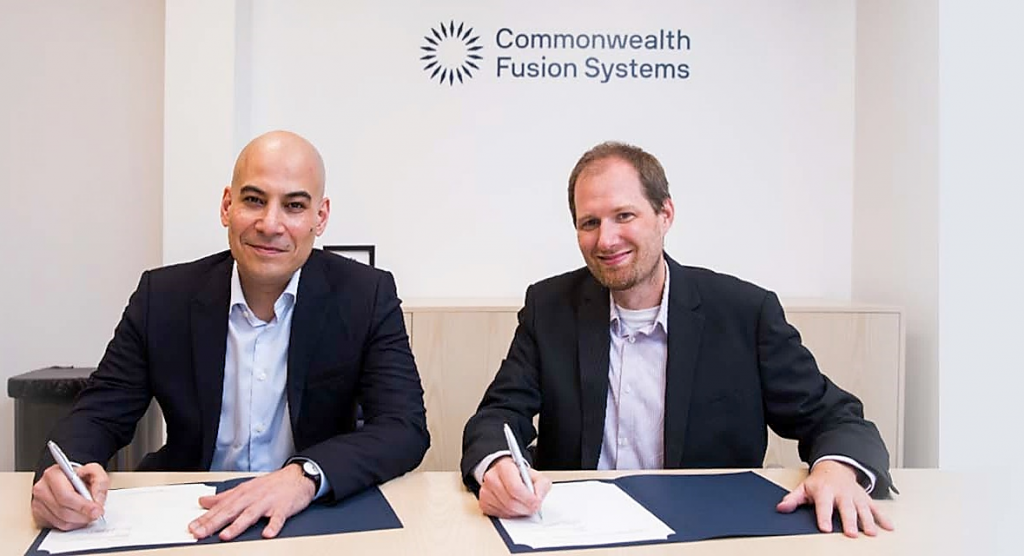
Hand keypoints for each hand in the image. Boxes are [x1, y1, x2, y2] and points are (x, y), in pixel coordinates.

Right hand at [31, 463, 108, 530]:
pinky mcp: (39, 516)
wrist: (68, 480)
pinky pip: (58, 526)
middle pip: (63, 511)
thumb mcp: (94, 471)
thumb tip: (97, 501)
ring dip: (79, 521)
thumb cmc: (78, 476)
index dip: (82, 505)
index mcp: (53, 474)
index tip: (95, 510)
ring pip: (61, 521)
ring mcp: (38, 504)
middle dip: (83, 515)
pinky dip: (73, 524)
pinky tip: (79, 517)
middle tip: (96, 514)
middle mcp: (42, 489)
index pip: (66, 495)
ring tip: (88, 514)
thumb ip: (100, 482)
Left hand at [188, 463, 315, 540]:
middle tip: (200, 532)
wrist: (298, 476)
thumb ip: (224, 497)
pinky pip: (278, 518)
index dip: (205, 518)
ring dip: (238, 525)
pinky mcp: (283, 508)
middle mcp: (252, 497)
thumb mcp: (245, 488)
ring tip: (226, 535)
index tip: (192, 527)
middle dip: (214, 523)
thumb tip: (204, 501)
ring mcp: (268, 502)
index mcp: (242, 493)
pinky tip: (267, 533)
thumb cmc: (272, 485)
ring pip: (251, 514)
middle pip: (231, 511)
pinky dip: (273, 526)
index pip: (220, 507)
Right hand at [478, 456, 551, 517]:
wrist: (505, 474)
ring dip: (518, 512)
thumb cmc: (519, 475)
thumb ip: (542, 485)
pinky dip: (510, 514)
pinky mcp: (483, 503)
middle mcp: (492, 478)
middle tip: (533, 507)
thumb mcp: (536, 475)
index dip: (528, 499)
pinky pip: (499, 515)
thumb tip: (538, 498)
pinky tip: (513, 507)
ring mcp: (485, 491)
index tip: (536, 502)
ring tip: (523, 505)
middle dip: (525, 508)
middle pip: (510, 501)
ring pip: (506, 510)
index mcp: (504, 467)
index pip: (515, 488)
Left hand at [776, 460, 893, 537]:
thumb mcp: (803, 488)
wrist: (836, 467)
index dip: (824, 516)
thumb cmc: (820, 482)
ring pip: (863, 509)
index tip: (825, 528)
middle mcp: (842, 493)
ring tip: (870, 533)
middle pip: (846, 508)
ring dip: (867, 521)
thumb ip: (793, 499)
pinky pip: (876, 508)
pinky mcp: (865, 499)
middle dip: (849, 521)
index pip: (824, 505)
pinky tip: (888, 527)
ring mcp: (855, 496)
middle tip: (851, 534)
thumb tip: (781, 508)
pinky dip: (883, 518)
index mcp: (825, 491)